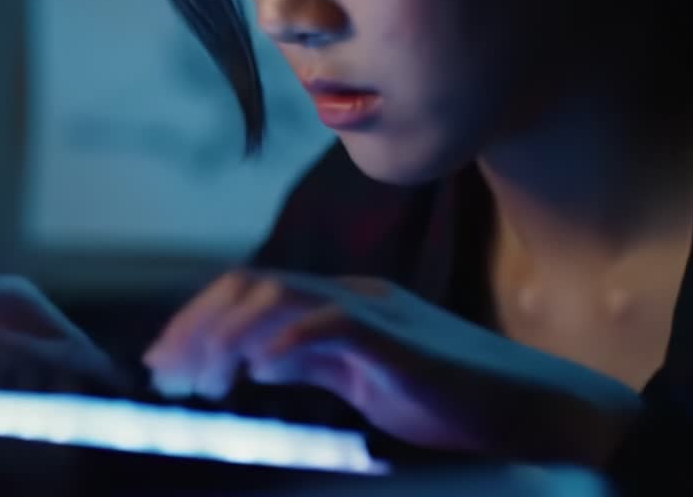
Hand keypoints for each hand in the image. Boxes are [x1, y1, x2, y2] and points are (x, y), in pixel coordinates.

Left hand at [143, 269, 641, 463]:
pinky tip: (257, 369)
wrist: (531, 409)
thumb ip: (311, 361)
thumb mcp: (362, 380)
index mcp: (339, 303)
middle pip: (252, 283)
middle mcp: (352, 295)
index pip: (251, 290)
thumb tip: (253, 358)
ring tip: (200, 378)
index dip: (198, 319)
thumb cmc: (449, 398)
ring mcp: (377, 313)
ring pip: (281, 295)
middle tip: (164, 373)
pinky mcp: (401, 343)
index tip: (161, 361)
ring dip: (227, 334)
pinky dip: (287, 341)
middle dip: (197, 325)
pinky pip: (334, 327)